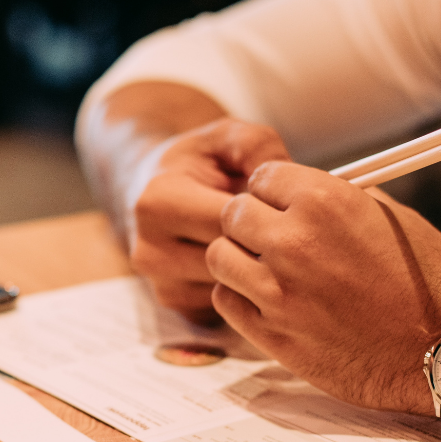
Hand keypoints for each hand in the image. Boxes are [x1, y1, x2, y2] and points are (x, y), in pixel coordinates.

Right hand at [126, 118, 287, 320]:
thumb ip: (258, 148)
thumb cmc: (199, 161)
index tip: (284, 204)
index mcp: (158, 203)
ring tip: (266, 240)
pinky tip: (249, 260)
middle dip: (264, 243)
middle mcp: (150, 250)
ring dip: (258, 267)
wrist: (154, 188)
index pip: (231, 223)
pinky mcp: (177, 305)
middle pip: (232, 259)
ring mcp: (161, 283)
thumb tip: (289, 179)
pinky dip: (246, 285)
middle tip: (286, 227)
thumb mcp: (226, 137)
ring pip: (233, 285)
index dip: (267, 214)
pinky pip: (228, 303)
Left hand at [207, 161, 440, 412]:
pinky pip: (226, 301)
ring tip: (266, 268)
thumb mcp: (387, 215)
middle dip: (250, 222)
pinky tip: (267, 298)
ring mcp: (278, 292)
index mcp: (323, 201)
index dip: (273, 191)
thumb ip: (333, 199)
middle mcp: (293, 242)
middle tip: (272, 237)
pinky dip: (239, 295)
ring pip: (219, 257)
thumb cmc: (427, 279)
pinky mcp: (272, 335)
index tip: (284, 204)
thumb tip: (296, 193)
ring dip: (238, 258)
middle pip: (233, 214)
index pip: (261, 177)